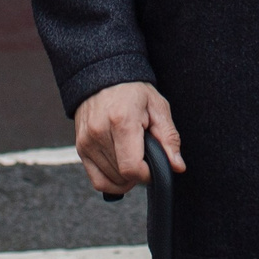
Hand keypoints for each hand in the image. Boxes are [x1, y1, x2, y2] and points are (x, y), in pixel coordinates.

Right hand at [73, 81, 184, 196]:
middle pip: (122, 176)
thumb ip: (169, 138)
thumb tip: (177, 166)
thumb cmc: (132, 91)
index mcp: (121, 120)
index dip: (148, 174)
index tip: (155, 166)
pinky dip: (112, 182)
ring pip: (111, 181)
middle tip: (145, 155)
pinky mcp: (80, 148)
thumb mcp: (158, 107)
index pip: (132, 168)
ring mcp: (87, 141)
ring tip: (132, 155)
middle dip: (139, 173)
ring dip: (126, 177)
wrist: (103, 76)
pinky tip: (121, 170)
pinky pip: (97, 181)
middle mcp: (99, 132)